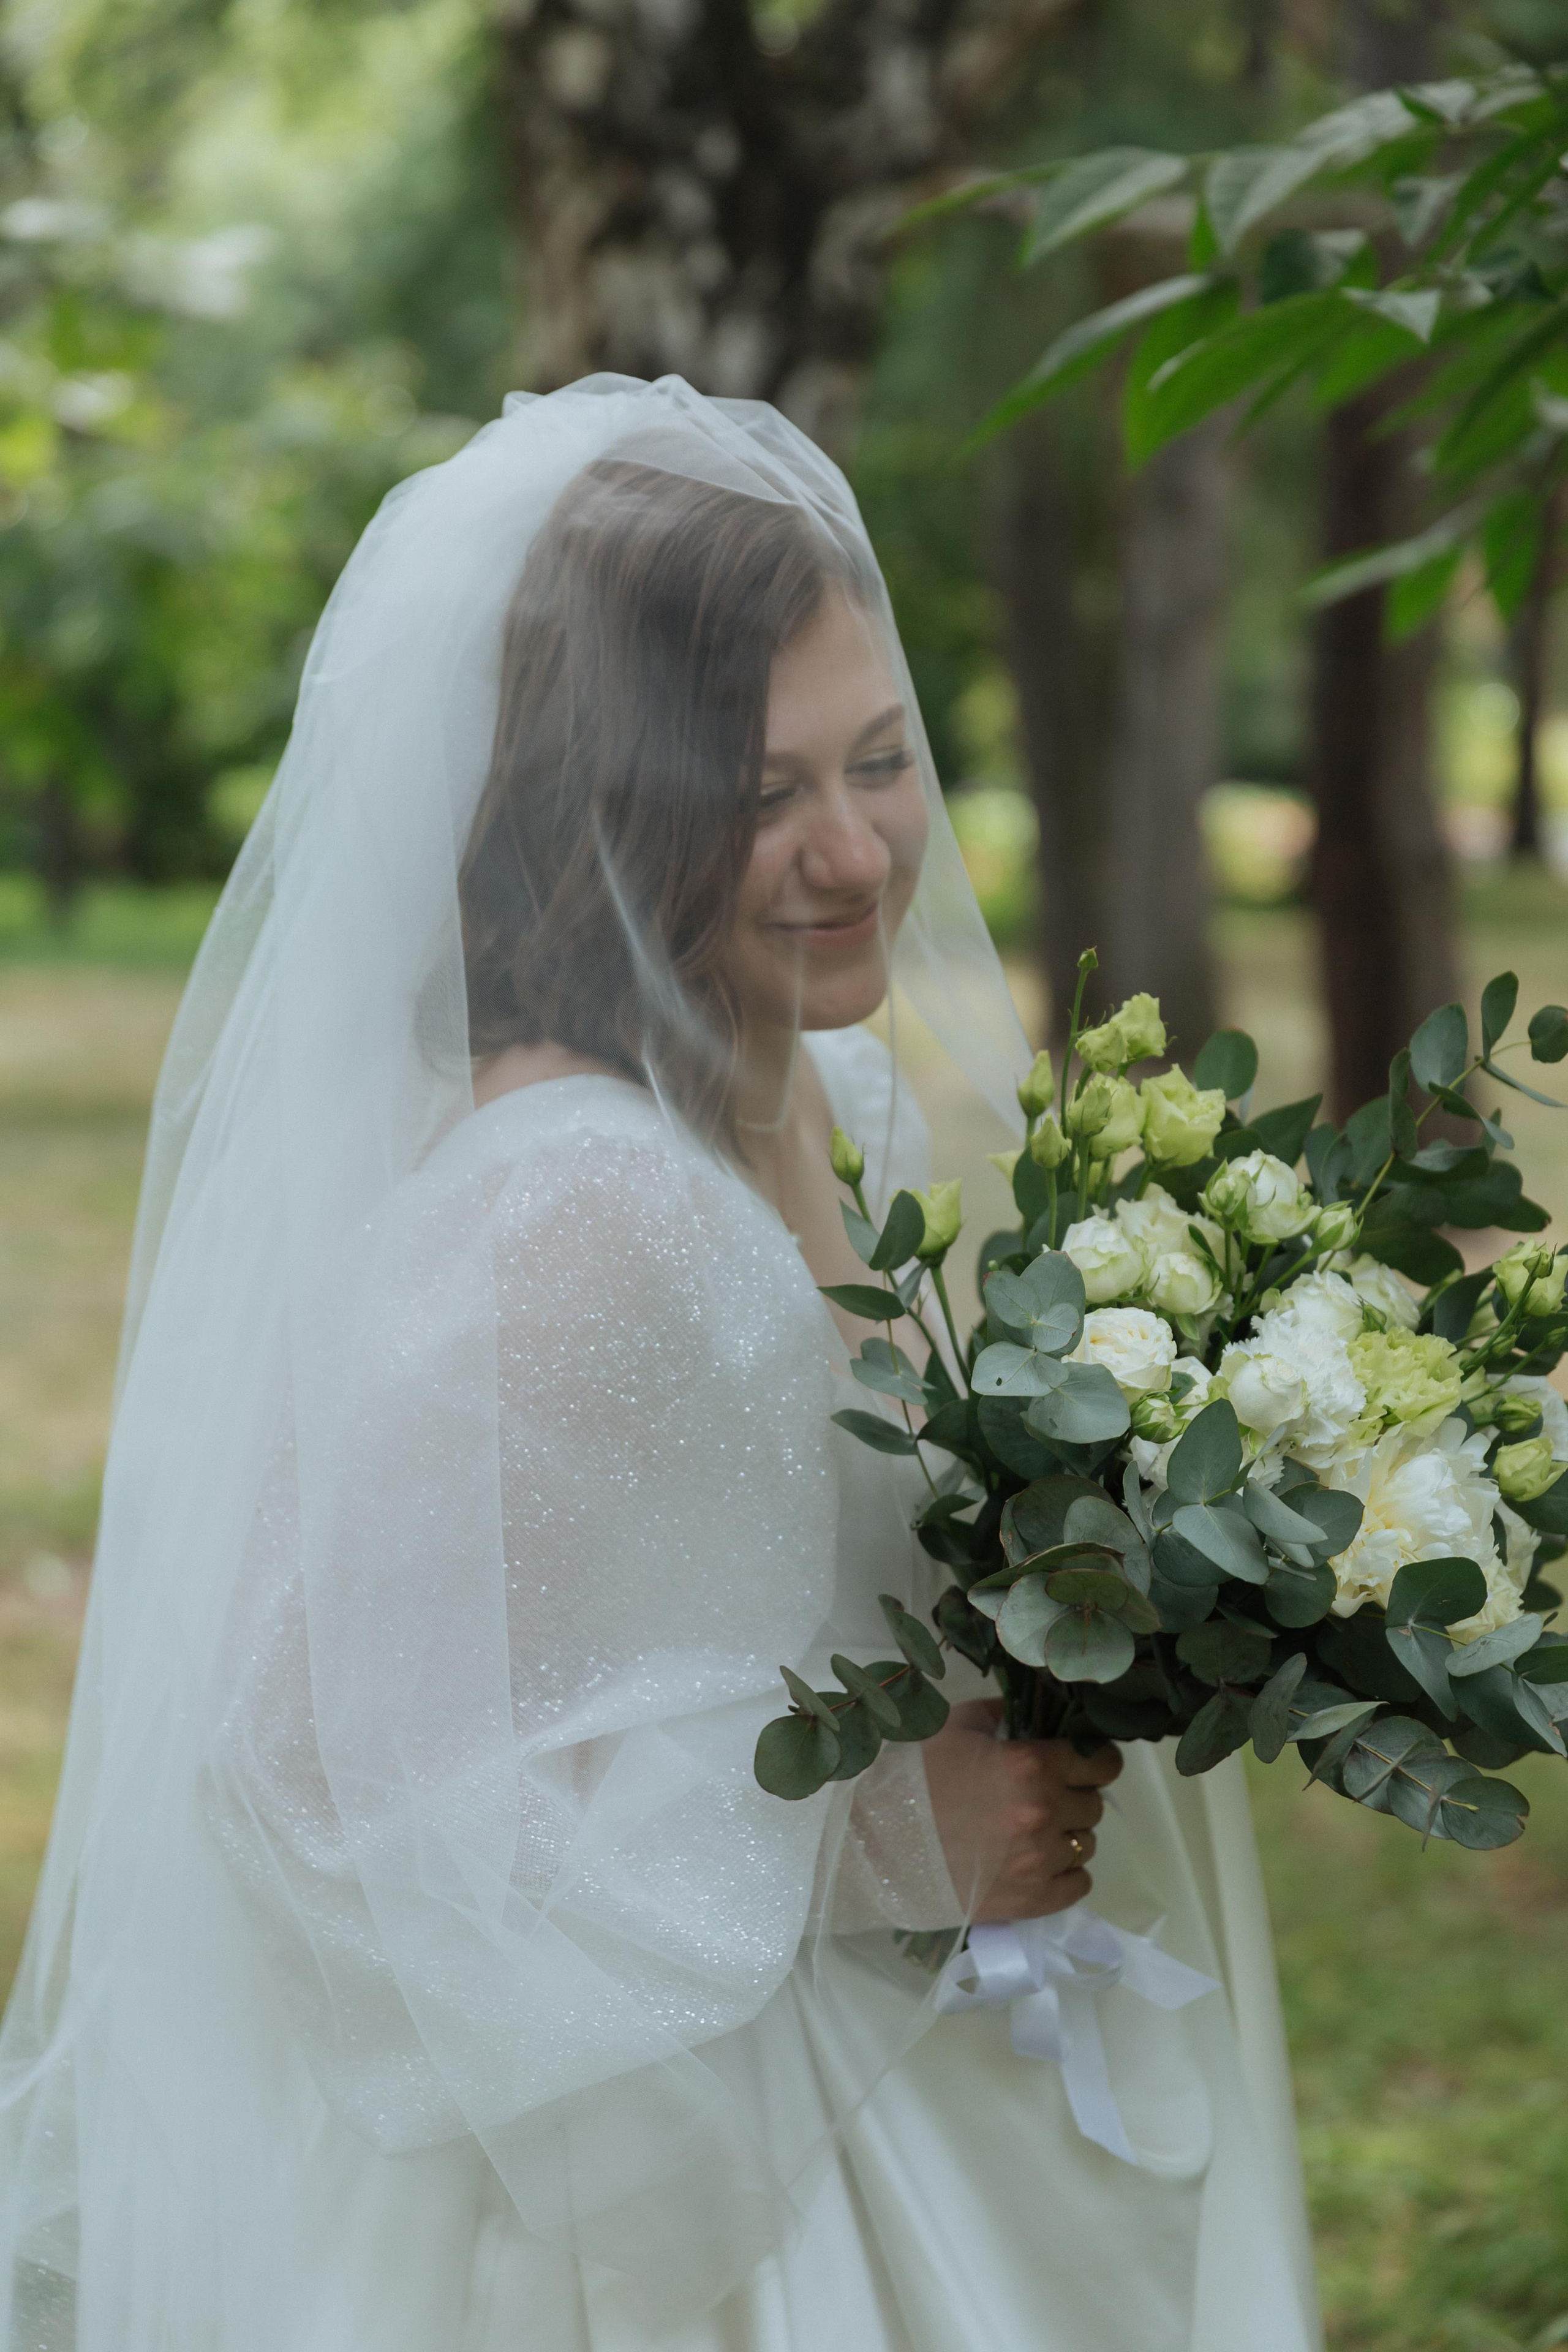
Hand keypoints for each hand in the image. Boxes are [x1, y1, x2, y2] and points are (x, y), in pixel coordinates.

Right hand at [920, 1698, 1122, 1922]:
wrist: (876, 1845)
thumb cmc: (914, 1778)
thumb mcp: (958, 1727)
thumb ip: (1006, 1715)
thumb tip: (1039, 1717)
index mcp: (1030, 1764)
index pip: (1103, 1764)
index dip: (1094, 1761)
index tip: (1080, 1764)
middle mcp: (1042, 1812)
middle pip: (1093, 1806)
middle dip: (1072, 1798)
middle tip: (1040, 1798)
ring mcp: (1038, 1860)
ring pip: (1086, 1845)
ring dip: (1065, 1836)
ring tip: (1029, 1832)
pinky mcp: (1030, 1900)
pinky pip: (1079, 1885)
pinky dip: (1065, 1873)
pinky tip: (1037, 1862)